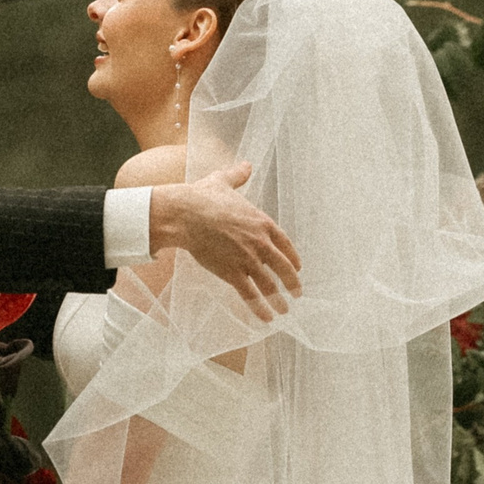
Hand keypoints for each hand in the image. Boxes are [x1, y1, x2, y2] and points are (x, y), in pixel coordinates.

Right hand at [150, 161, 302, 320]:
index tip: (297, 268)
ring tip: (285, 311)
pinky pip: (251, 295)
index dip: (293, 258)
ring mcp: (248, 260)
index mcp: (262, 223)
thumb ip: (238, 176)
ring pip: (270, 285)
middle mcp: (261, 243)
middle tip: (298, 293)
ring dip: (279, 300)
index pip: (285, 244)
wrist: (185, 214)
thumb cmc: (203, 197)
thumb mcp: (224, 182)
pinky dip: (260, 308)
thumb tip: (246, 165)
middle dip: (292, 282)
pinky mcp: (233, 273)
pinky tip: (267, 318)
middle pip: (284, 267)